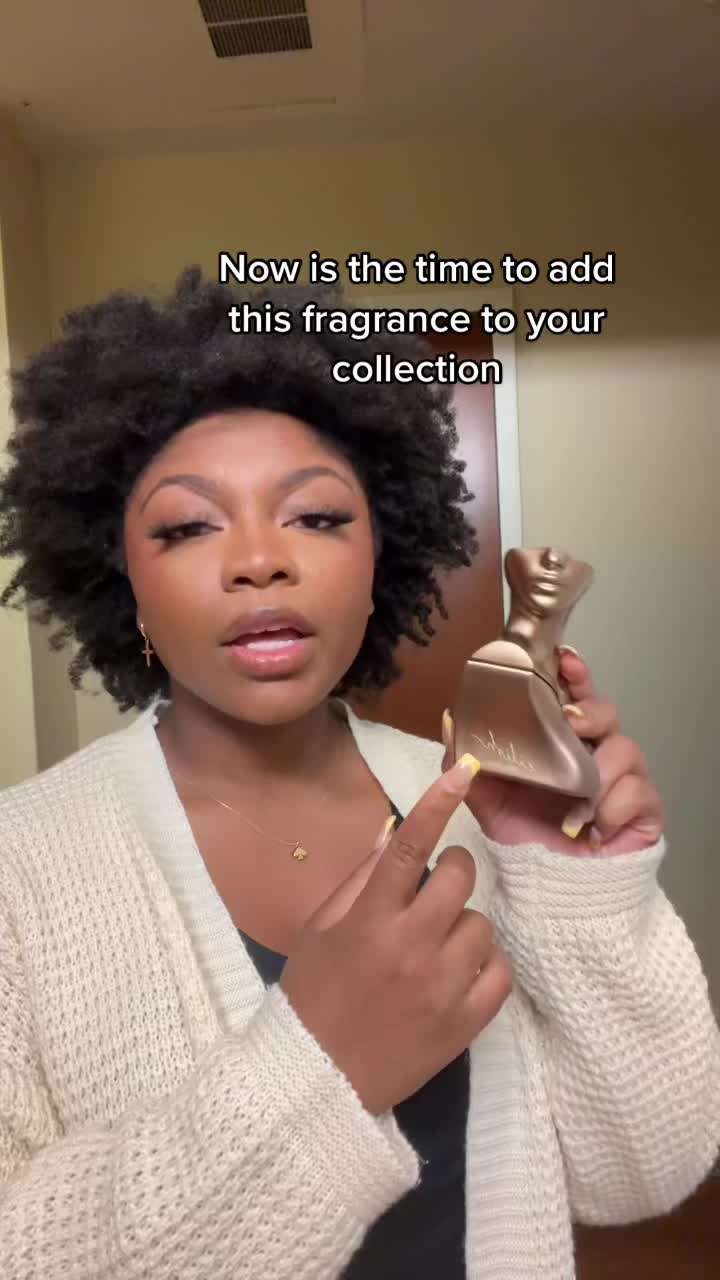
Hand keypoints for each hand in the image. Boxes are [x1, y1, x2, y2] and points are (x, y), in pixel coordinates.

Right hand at [280, 757, 511, 1115]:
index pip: (409, 847)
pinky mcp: (465, 1023)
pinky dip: (484, 965)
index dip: (436, 805)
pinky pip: (499, 971)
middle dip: (453, 871)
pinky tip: (459, 972)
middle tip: (436, 887)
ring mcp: (442, 986)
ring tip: (438, 945)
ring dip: (464, 925)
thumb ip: (359, 879)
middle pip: (459, 878)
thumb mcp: (320, 929)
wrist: (317, 1081)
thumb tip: (394, 832)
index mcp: (368, 919)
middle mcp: (410, 946)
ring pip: (482, 924)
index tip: (462, 772)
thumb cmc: (312, 995)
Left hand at [441, 646, 663, 855]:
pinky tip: (592, 829)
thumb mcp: (484, 796)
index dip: (575, 673)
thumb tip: (448, 720)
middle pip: (606, 712)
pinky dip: (612, 809)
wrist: (549, 889)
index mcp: (560, 741)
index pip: (573, 695)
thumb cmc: (523, 834)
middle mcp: (595, 752)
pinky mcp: (644, 809)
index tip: (567, 660)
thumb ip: (465, 759)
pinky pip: (639, 793)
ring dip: (599, 774)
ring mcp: (624, 779)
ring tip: (577, 804)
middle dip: (590, 713)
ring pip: (626, 750)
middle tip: (571, 724)